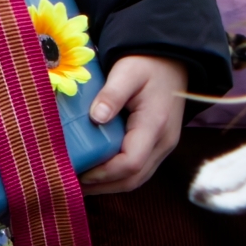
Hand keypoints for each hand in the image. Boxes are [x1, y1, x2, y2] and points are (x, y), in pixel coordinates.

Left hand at [84, 53, 190, 193]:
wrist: (171, 59)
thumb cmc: (147, 64)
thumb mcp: (127, 72)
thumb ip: (111, 94)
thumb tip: (96, 117)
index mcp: (155, 125)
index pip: (131, 163)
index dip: (104, 174)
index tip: (79, 173)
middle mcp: (163, 142)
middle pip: (134, 179)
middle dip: (103, 186)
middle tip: (73, 184)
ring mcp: (164, 146)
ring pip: (137, 178)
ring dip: (110, 185)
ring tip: (82, 182)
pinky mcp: (159, 145)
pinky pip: (140, 169)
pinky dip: (118, 176)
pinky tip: (98, 171)